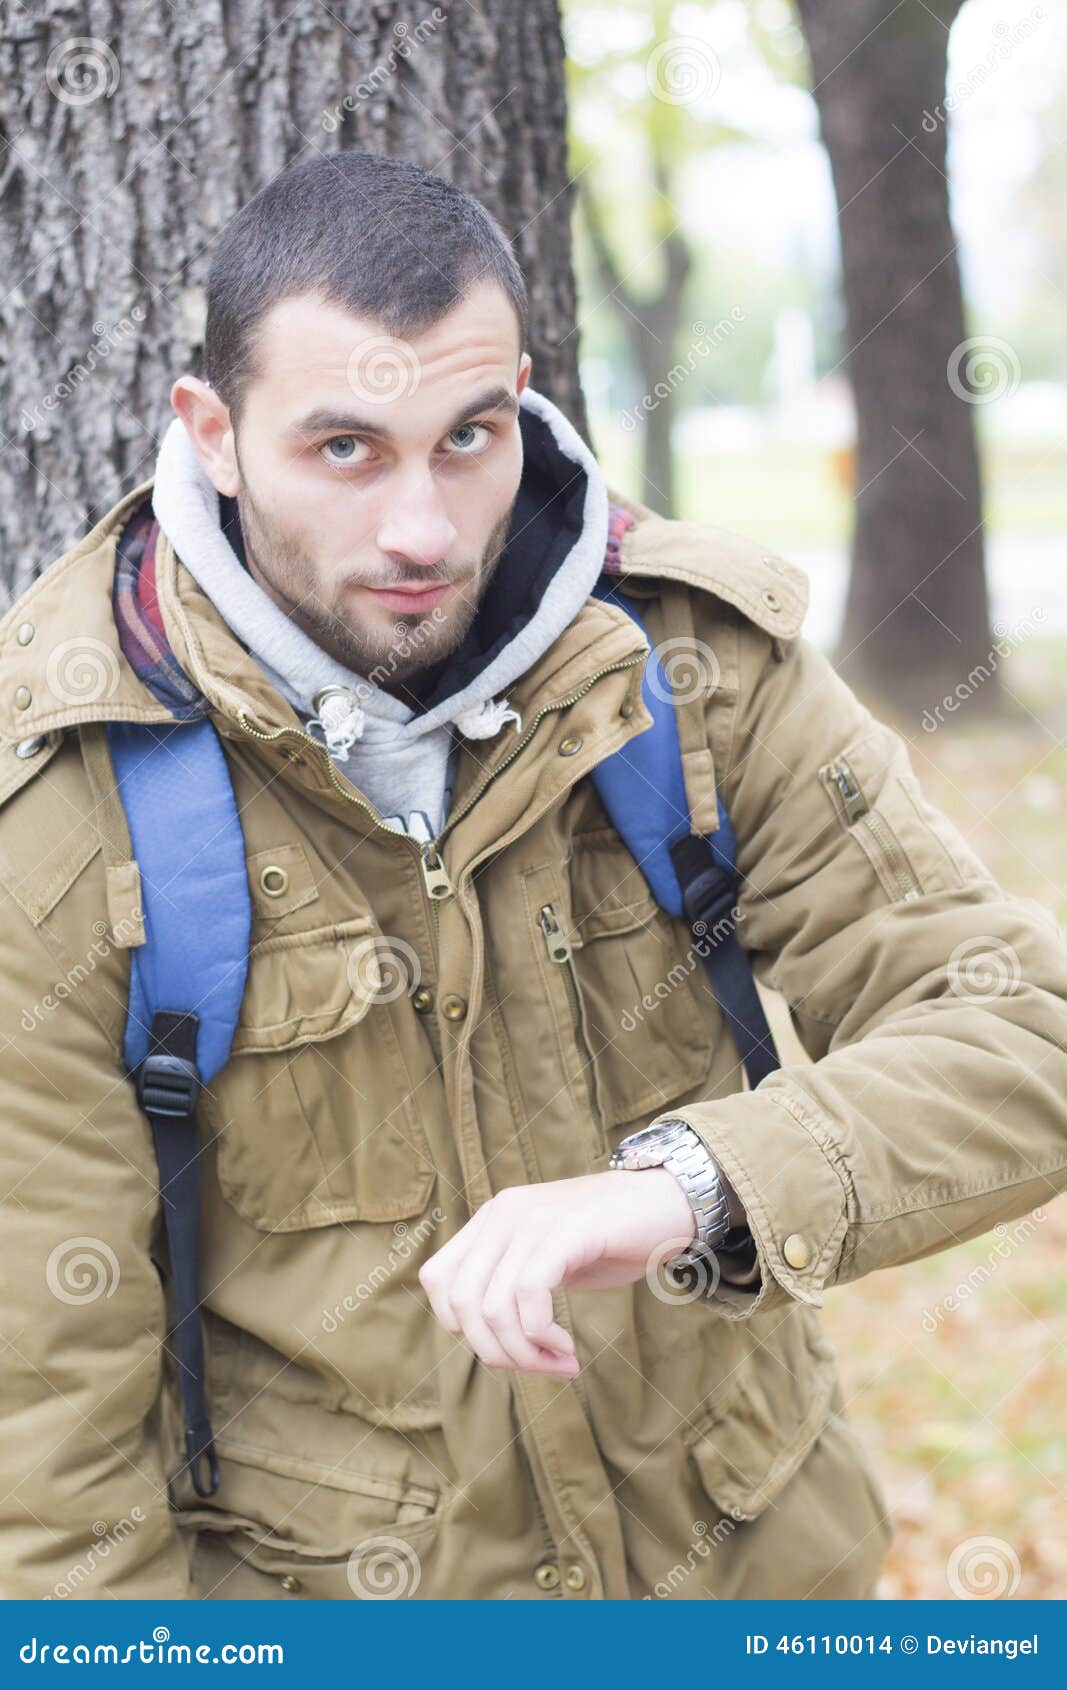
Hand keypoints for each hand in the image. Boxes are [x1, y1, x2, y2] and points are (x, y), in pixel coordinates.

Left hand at [418, 1169, 696, 1377]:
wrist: (668, 1203)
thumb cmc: (611, 1240)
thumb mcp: (548, 1261)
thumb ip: (512, 1286)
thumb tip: (486, 1342)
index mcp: (492, 1219)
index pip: (438, 1280)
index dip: (460, 1327)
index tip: (507, 1348)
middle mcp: (502, 1214)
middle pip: (461, 1304)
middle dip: (496, 1351)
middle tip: (540, 1367)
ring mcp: (532, 1219)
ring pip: (494, 1308)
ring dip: (524, 1353)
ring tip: (559, 1362)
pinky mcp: (565, 1231)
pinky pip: (530, 1296)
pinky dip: (542, 1336)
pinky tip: (565, 1348)